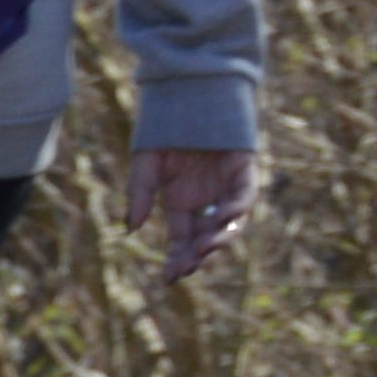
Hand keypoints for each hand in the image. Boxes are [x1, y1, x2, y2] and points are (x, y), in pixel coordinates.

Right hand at [135, 144, 255, 282]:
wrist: (189, 98)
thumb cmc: (165, 131)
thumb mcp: (145, 164)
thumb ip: (141, 194)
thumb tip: (131, 229)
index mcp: (181, 204)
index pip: (182, 241)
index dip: (177, 260)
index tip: (169, 278)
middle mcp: (206, 202)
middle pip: (205, 238)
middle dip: (197, 256)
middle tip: (187, 268)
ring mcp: (226, 189)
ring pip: (229, 224)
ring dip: (218, 238)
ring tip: (204, 247)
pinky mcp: (244, 174)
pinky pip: (244, 197)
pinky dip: (235, 209)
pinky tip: (220, 216)